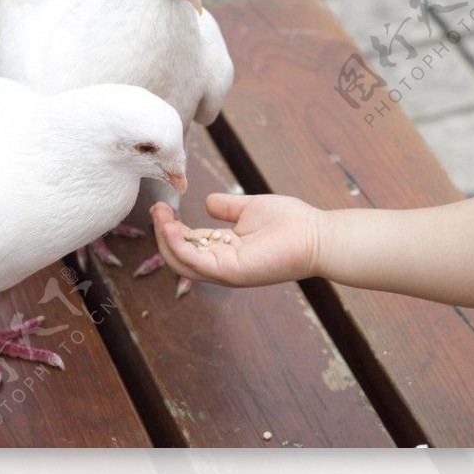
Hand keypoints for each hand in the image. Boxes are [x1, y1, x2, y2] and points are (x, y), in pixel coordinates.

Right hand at [150, 193, 325, 287]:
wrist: (316, 234)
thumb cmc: (290, 222)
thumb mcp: (249, 208)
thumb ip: (227, 207)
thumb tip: (207, 201)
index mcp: (224, 250)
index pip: (188, 244)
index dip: (170, 227)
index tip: (161, 206)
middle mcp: (221, 264)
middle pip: (179, 255)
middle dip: (162, 233)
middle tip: (157, 209)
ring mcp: (225, 271)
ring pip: (181, 261)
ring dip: (165, 238)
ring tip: (161, 215)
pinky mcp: (230, 271)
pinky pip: (195, 262)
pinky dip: (178, 245)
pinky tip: (170, 226)